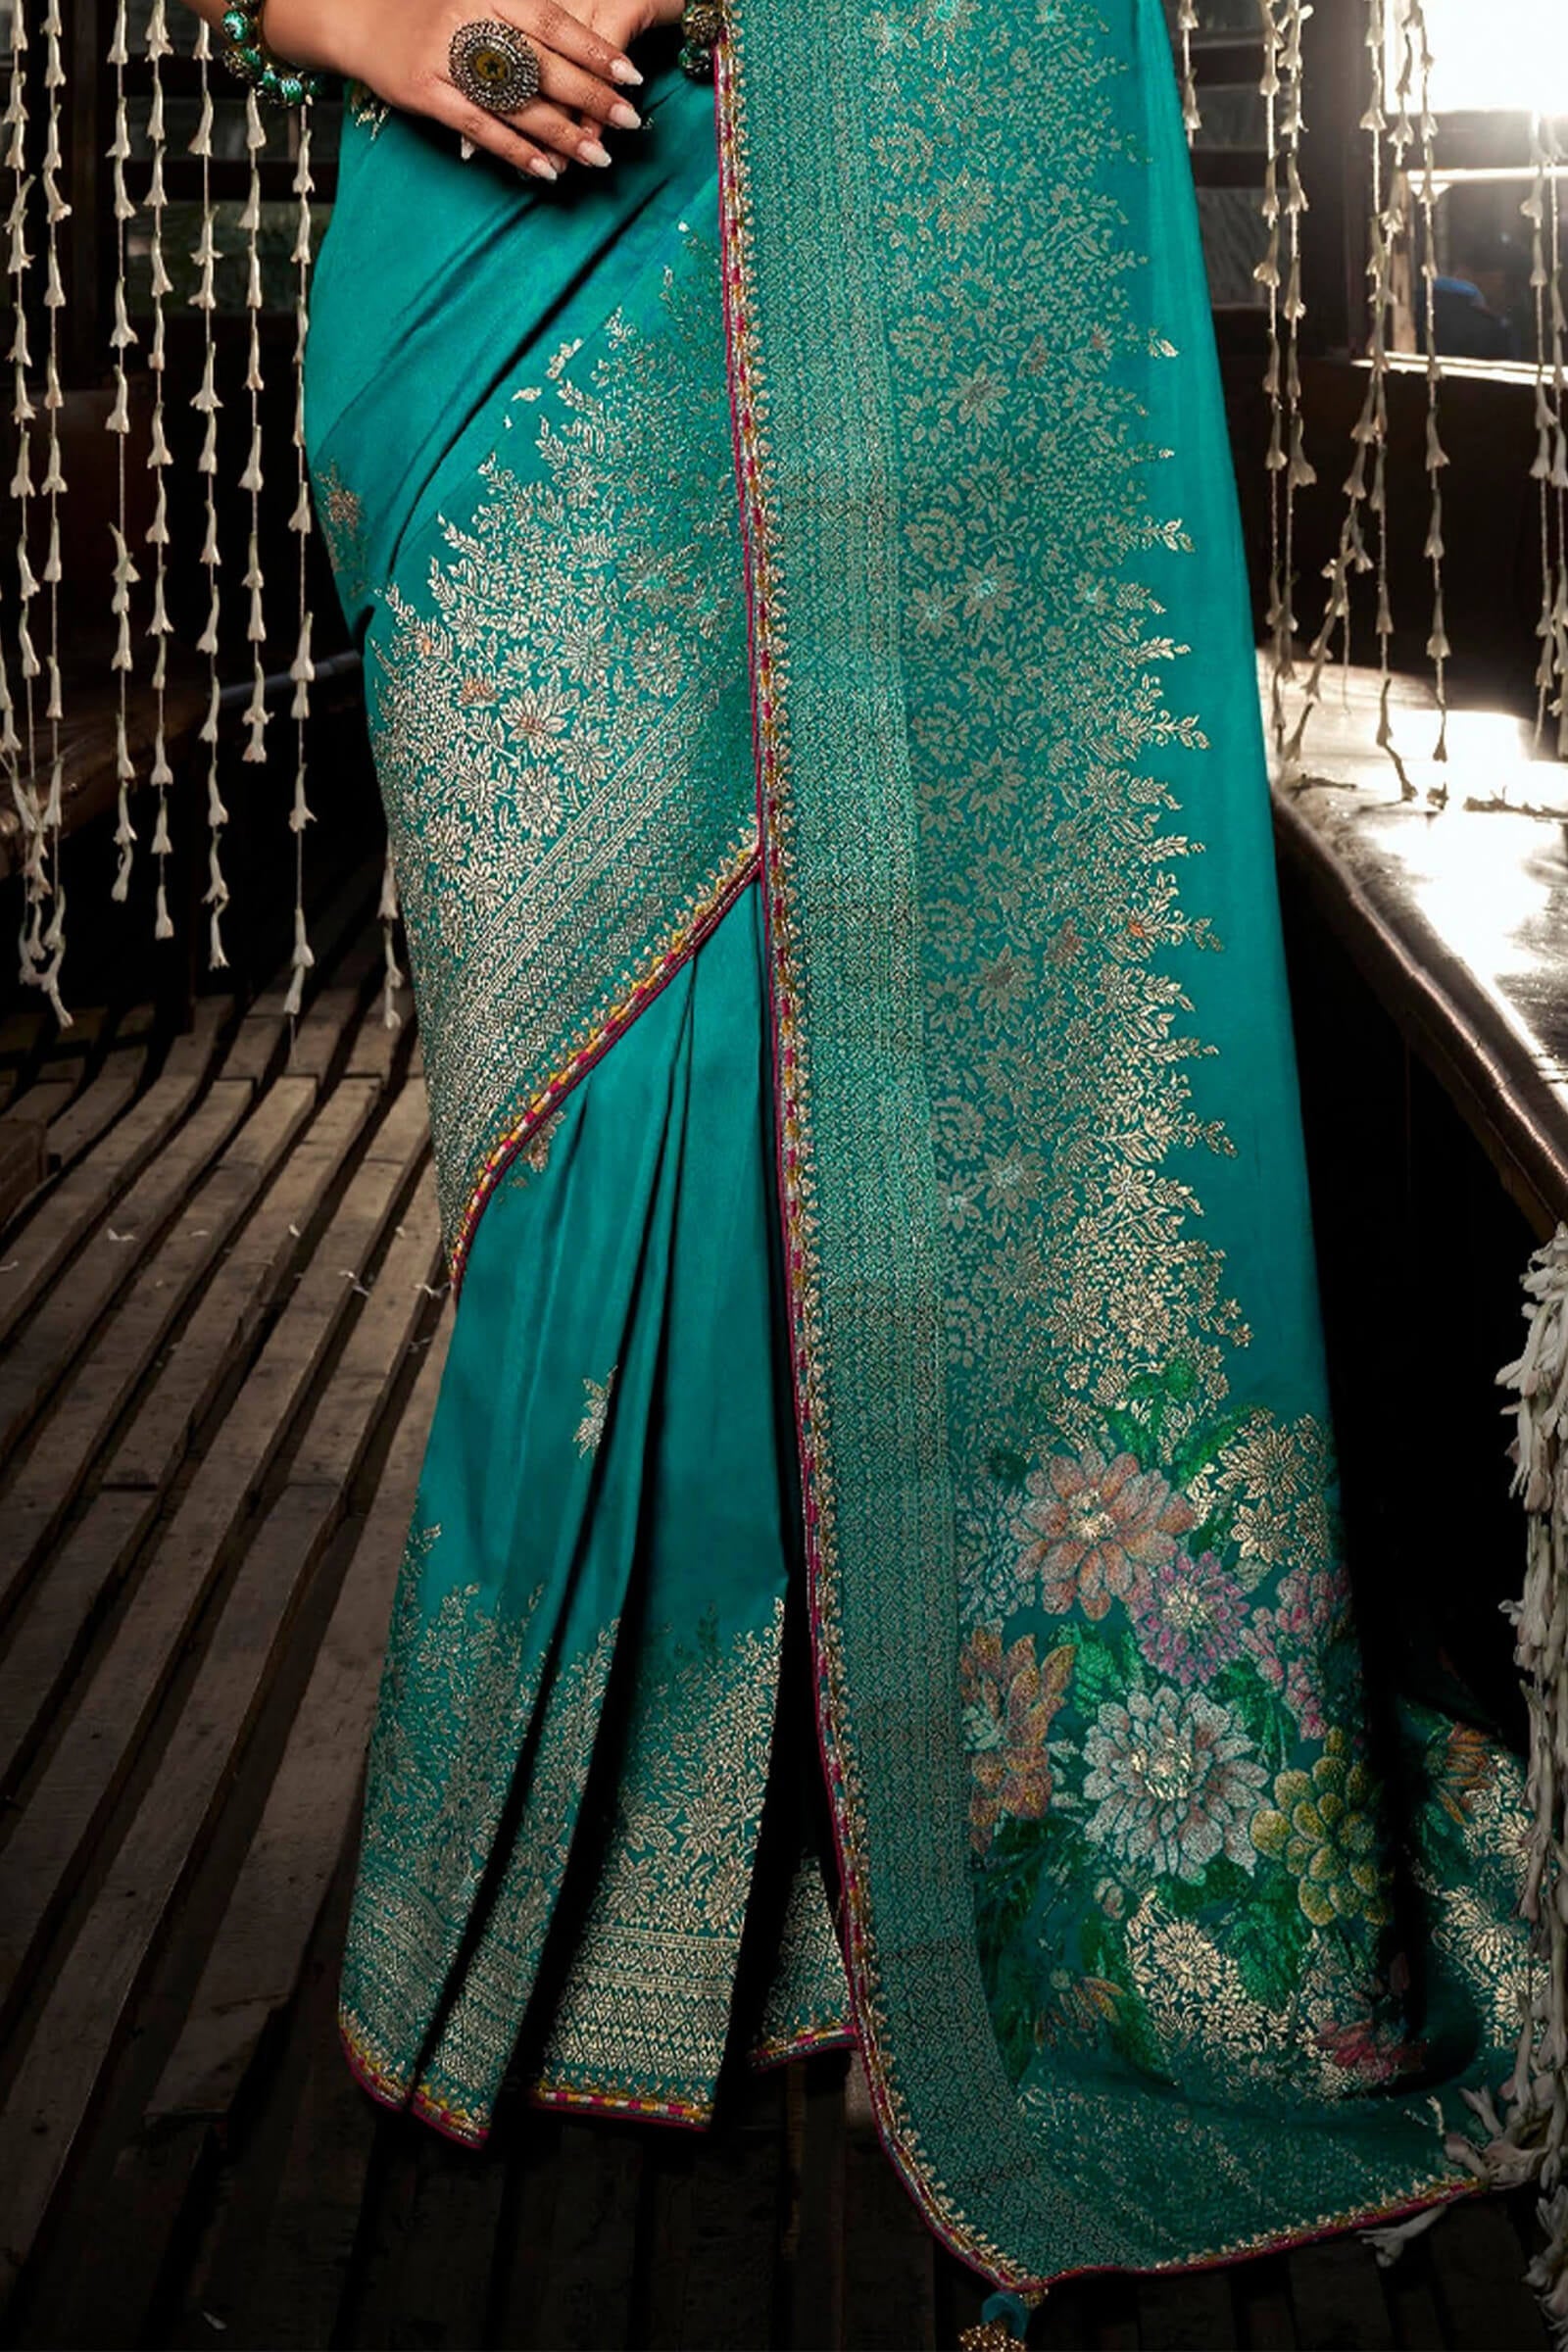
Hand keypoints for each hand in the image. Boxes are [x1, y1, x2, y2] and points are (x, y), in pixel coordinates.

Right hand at [262, 0, 682, 177]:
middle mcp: (468, 19)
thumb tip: (583, 48)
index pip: (552, 20)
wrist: (358, 15)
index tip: (630, 75)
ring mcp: (444, 57)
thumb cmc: (432, 9)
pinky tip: (547, 170)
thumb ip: (525, 17)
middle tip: (628, 121)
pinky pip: (478, 127)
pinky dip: (515, 151)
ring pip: (514, 100)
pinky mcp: (424, 91)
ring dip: (561, 132)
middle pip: (541, 64)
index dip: (593, 48)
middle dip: (589, 95)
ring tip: (599, 155)